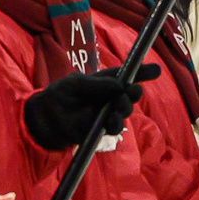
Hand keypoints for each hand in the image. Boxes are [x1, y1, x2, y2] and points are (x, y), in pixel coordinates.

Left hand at [22, 66, 156, 149]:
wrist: (42, 119)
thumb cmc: (58, 96)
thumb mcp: (75, 84)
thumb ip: (97, 84)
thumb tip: (120, 85)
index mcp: (102, 82)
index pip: (124, 75)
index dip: (141, 72)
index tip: (156, 70)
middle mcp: (107, 97)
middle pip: (128, 94)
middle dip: (133, 93)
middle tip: (132, 92)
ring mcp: (104, 113)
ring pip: (123, 111)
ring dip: (125, 108)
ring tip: (119, 107)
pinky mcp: (99, 129)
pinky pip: (113, 127)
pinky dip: (116, 123)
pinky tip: (113, 120)